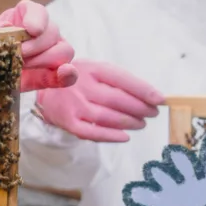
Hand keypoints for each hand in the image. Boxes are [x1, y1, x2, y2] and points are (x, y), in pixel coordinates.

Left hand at [0, 0, 77, 91]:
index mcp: (24, 17)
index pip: (37, 11)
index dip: (36, 18)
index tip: (30, 29)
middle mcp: (43, 31)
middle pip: (52, 31)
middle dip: (35, 45)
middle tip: (18, 54)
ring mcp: (52, 51)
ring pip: (64, 50)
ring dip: (44, 59)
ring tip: (23, 66)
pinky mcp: (55, 73)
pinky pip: (69, 73)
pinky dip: (68, 74)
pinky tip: (63, 75)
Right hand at [34, 60, 164, 142]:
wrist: (45, 88)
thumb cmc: (79, 79)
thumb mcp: (95, 69)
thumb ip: (119, 80)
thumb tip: (150, 96)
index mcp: (91, 69)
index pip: (122, 79)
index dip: (144, 90)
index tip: (160, 99)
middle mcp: (81, 86)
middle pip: (116, 100)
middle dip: (140, 108)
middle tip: (152, 113)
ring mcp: (73, 105)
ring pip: (107, 117)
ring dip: (129, 122)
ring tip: (141, 124)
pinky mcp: (68, 122)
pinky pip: (92, 132)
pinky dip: (111, 136)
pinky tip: (124, 136)